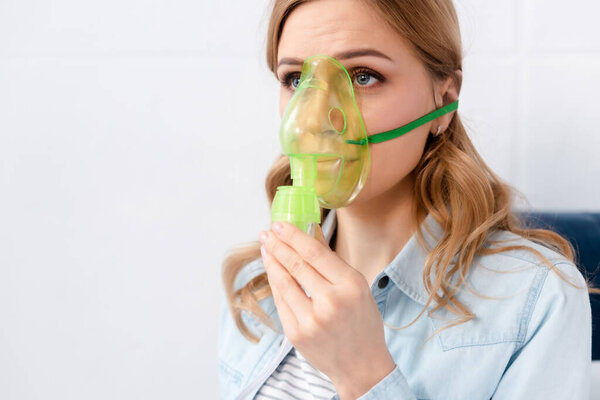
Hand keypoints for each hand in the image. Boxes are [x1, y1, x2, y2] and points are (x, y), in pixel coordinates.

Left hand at [259, 221, 395, 398]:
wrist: (362, 365)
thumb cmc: (362, 323)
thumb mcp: (358, 288)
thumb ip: (332, 265)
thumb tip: (307, 238)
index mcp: (351, 285)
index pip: (315, 253)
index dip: (294, 236)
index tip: (280, 225)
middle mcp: (331, 302)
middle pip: (297, 265)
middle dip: (278, 245)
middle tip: (266, 233)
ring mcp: (312, 320)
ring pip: (284, 282)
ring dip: (271, 262)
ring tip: (266, 248)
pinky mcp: (297, 334)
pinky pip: (281, 302)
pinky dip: (275, 283)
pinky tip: (272, 271)